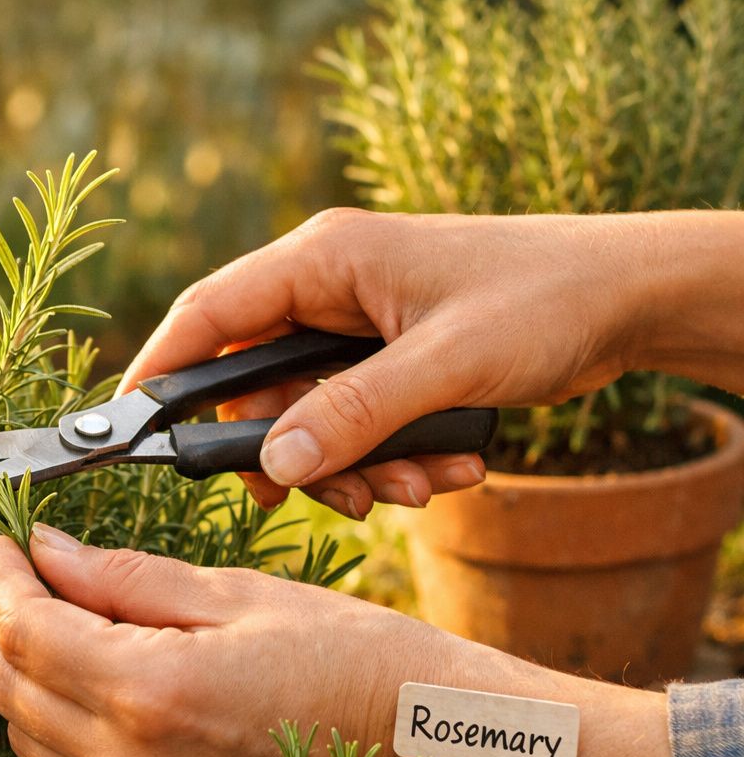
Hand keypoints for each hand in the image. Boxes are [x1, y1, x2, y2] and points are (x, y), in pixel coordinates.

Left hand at [0, 524, 683, 756]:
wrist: (432, 751)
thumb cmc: (359, 661)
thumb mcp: (240, 596)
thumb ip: (126, 579)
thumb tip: (47, 548)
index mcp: (149, 691)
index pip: (23, 632)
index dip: (2, 579)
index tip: (4, 541)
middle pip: (8, 687)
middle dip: (7, 620)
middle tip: (32, 571)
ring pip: (28, 734)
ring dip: (28, 671)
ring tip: (70, 615)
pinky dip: (61, 719)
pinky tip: (102, 674)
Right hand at [120, 210, 670, 517]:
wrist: (628, 300)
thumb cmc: (542, 300)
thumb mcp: (445, 362)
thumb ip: (354, 414)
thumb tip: (276, 467)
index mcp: (323, 261)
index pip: (209, 314)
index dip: (161, 370)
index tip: (128, 427)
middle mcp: (328, 293)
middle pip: (257, 387)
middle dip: (291, 451)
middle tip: (315, 496)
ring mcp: (356, 331)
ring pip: (307, 420)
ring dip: (350, 467)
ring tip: (411, 487)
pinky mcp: (385, 366)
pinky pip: (352, 427)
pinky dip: (385, 461)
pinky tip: (443, 472)